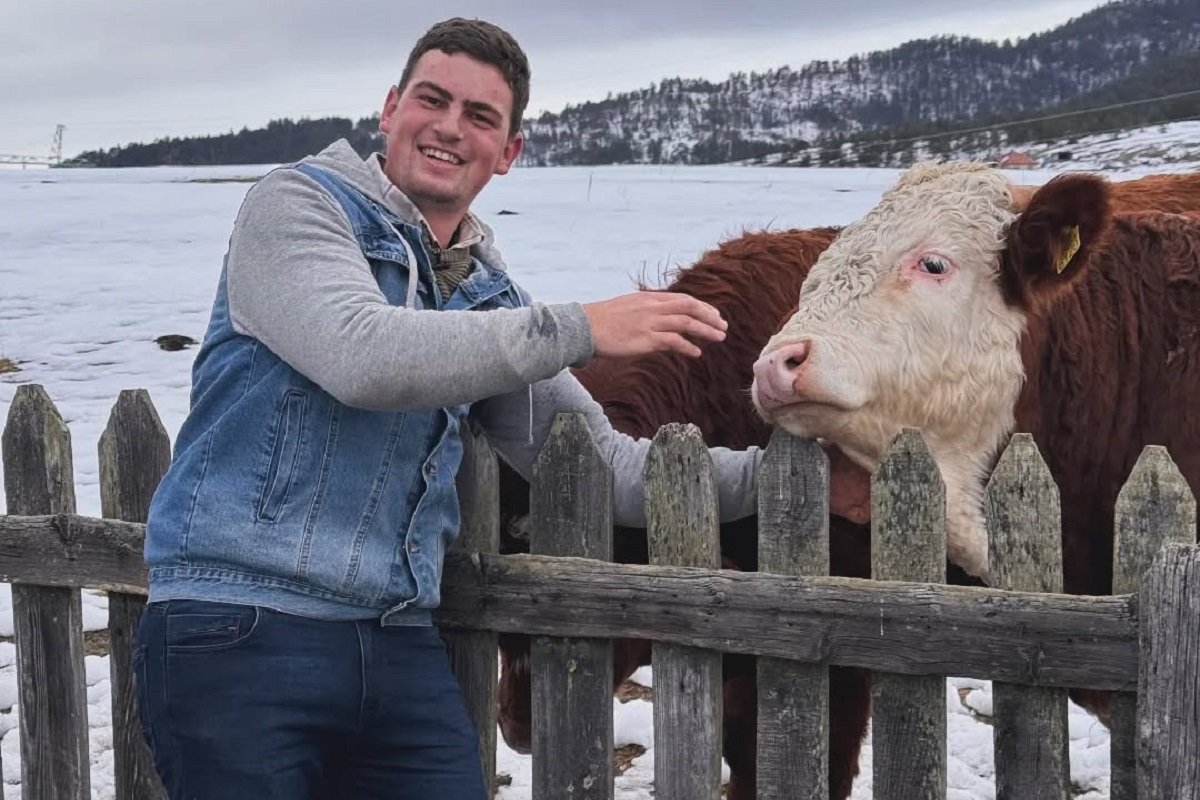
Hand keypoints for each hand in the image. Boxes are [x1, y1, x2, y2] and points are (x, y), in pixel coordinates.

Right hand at [582, 291, 727, 358]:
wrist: (584, 327)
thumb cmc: (603, 321)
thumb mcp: (628, 307)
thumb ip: (647, 311)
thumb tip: (661, 321)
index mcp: (649, 298)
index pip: (683, 299)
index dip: (702, 307)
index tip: (714, 314)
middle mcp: (652, 307)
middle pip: (690, 307)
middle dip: (710, 316)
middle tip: (724, 326)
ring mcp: (650, 322)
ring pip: (686, 322)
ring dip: (706, 330)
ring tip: (719, 338)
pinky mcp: (645, 338)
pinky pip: (673, 341)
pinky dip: (687, 346)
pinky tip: (696, 352)